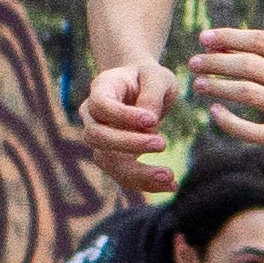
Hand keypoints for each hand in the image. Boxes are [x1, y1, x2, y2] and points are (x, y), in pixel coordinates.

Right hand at [81, 55, 179, 197]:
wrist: (142, 86)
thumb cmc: (149, 78)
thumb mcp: (157, 77)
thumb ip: (152, 96)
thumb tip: (149, 126)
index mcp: (101, 89)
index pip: (101, 105)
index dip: (123, 116)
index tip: (153, 120)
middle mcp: (92, 116)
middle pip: (97, 136)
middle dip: (129, 144)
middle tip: (163, 144)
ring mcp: (100, 139)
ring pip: (107, 161)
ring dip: (138, 172)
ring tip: (170, 177)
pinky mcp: (112, 157)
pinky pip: (122, 174)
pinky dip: (145, 183)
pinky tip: (171, 185)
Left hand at [189, 25, 263, 175]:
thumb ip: (255, 57)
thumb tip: (211, 43)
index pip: (261, 40)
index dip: (229, 37)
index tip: (203, 38)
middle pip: (251, 65)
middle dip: (216, 62)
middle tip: (193, 63)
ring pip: (247, 92)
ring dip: (217, 86)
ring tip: (198, 84)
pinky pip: (248, 129)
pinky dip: (227, 119)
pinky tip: (214, 111)